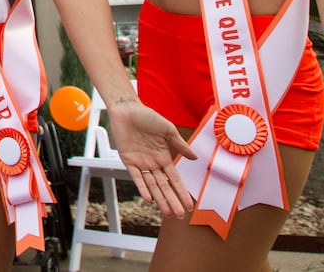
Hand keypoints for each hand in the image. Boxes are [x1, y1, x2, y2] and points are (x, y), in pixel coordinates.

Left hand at [106, 98, 196, 217]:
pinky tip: (149, 198)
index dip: (182, 192)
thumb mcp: (168, 130)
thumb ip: (180, 145)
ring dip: (159, 199)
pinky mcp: (128, 160)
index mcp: (164, 157)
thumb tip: (195, 158)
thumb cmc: (147, 116)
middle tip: (180, 215)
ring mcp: (141, 163)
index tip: (190, 205)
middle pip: (164, 186)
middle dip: (172, 201)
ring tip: (167, 212)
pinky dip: (142, 187)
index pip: (175, 179)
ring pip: (152, 185)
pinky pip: (136, 176)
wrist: (127, 109)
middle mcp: (153, 163)